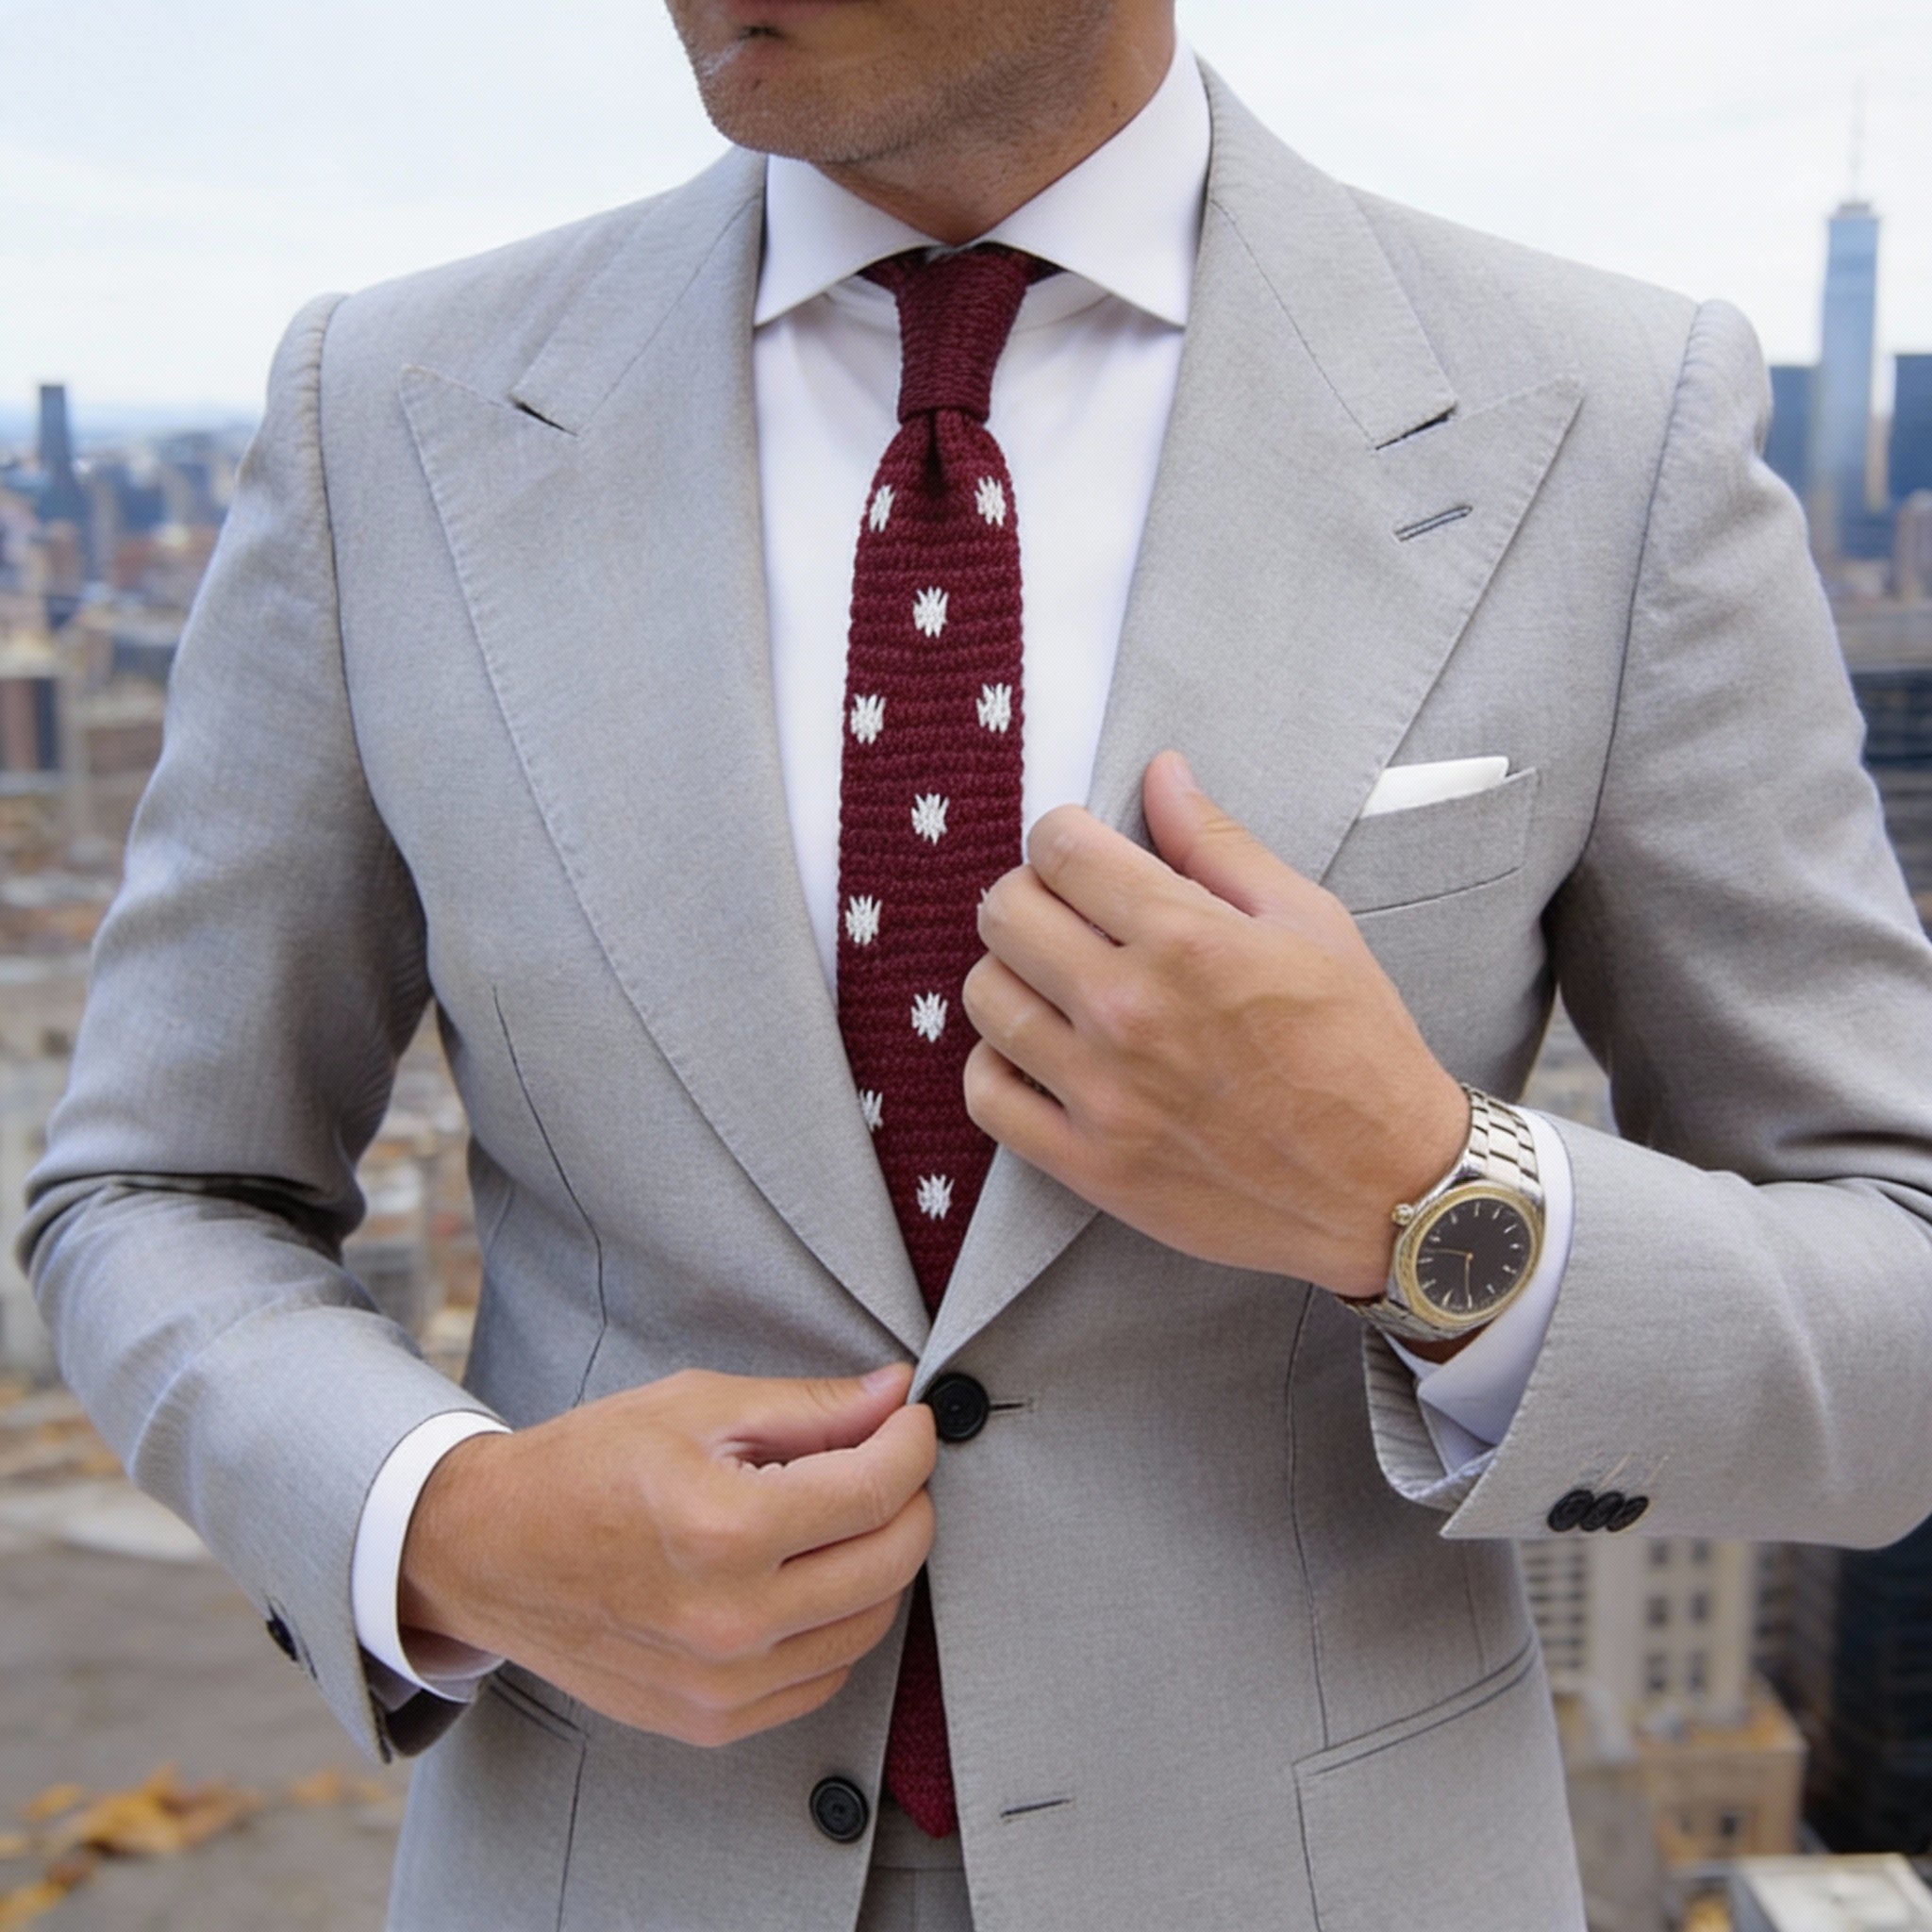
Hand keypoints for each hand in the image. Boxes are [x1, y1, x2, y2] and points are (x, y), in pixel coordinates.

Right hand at [397, 1365, 934, 1746]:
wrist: (491, 1553)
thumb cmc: (587, 1466)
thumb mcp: (697, 1406)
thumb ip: (809, 1407)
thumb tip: (896, 1394)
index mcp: (726, 1530)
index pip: (878, 1488)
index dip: (912, 1441)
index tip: (911, 1419)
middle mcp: (731, 1621)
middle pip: (892, 1560)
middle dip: (909, 1498)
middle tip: (885, 1459)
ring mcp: (723, 1685)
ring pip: (871, 1623)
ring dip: (879, 1560)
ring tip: (844, 1514)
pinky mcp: (712, 1722)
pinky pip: (825, 1675)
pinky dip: (838, 1621)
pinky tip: (806, 1575)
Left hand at [962, 751, 1467, 1298]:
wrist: (1388, 1187)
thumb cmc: (1358, 1047)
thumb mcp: (1309, 921)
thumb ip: (1219, 844)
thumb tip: (1161, 773)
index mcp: (1186, 939)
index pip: (1058, 848)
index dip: (1064, 837)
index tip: (1084, 856)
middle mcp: (1130, 1011)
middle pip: (1004, 913)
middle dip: (1030, 896)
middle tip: (1068, 915)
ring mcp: (1103, 1094)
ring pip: (986, 999)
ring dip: (1012, 976)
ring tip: (1057, 984)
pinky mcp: (1091, 1164)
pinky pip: (986, 1097)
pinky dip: (997, 1066)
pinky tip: (1037, 1053)